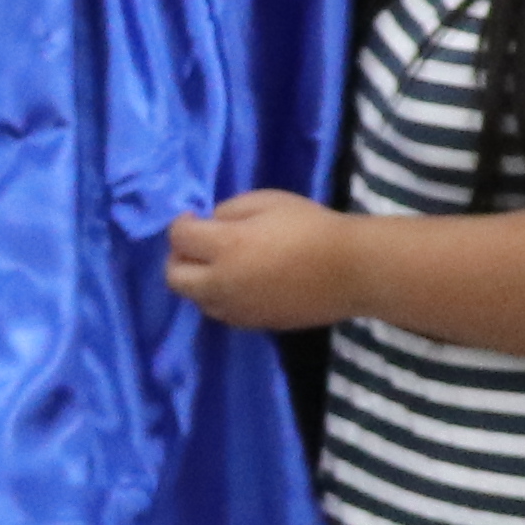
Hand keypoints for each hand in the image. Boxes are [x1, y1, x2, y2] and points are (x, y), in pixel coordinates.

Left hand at [159, 190, 359, 333]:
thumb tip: (211, 224)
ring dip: (198, 280)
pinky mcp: (254, 323)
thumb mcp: (268, 201)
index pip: (179, 238)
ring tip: (220, 263)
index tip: (193, 216)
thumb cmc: (311, 227)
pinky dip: (219, 296)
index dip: (181, 223)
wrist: (350, 271)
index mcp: (225, 247)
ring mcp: (237, 309)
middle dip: (177, 257)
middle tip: (197, 243)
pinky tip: (240, 281)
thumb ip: (230, 210)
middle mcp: (222, 283)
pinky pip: (222, 311)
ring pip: (196, 299)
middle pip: (174, 277)